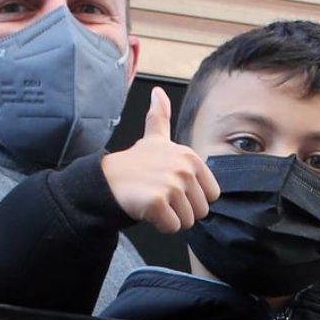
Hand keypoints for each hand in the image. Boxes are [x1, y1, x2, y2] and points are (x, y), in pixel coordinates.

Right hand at [100, 86, 221, 232]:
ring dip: (170, 218)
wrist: (107, 179)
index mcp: (190, 157)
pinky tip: (147, 210)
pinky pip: (172, 227)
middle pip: (201, 211)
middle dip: (182, 211)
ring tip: (154, 202)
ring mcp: (171, 185)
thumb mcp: (154, 138)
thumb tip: (158, 92)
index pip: (212, 196)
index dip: (193, 198)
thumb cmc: (135, 164)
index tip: (172, 188)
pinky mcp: (157, 202)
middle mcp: (184, 169)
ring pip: (187, 222)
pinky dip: (160, 225)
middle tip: (161, 197)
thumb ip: (161, 117)